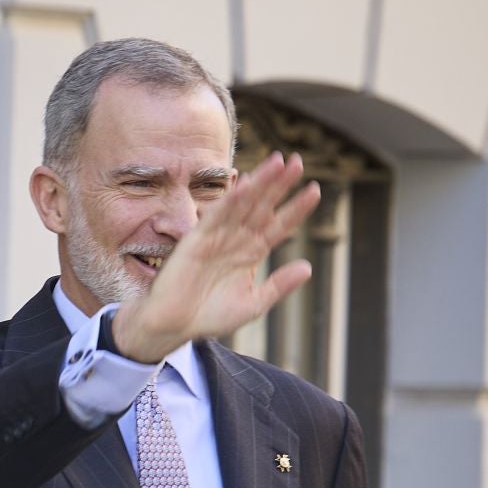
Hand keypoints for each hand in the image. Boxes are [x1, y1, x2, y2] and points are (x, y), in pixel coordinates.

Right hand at [113, 151, 322, 361]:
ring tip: (278, 162)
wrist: (173, 326)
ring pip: (242, 205)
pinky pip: (216, 216)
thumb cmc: (209, 316)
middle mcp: (236, 240)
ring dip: (260, 183)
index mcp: (251, 253)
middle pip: (262, 207)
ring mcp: (216, 237)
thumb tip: (308, 267)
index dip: (296, 208)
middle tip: (297, 162)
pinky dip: (231, 200)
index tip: (314, 191)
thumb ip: (278, 285)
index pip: (279, 225)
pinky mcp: (196, 239)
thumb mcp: (253, 304)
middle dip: (280, 185)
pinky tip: (246, 184)